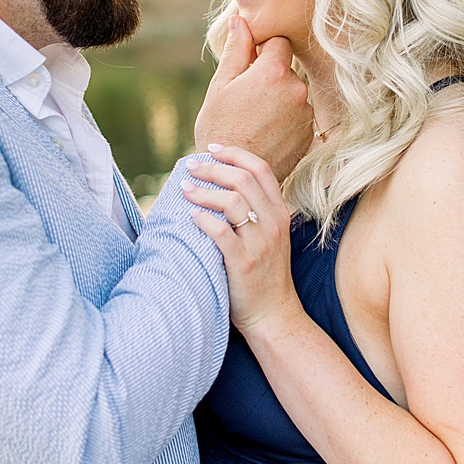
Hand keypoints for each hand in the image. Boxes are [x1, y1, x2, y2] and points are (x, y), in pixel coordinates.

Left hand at [183, 145, 301, 338]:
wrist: (274, 314)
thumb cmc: (263, 274)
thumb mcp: (267, 236)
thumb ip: (252, 211)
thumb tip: (220, 185)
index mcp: (279, 212)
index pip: (260, 169)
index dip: (234, 154)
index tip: (211, 149)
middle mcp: (273, 223)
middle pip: (243, 179)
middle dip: (212, 168)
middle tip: (190, 167)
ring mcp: (260, 243)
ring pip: (232, 201)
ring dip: (204, 191)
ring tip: (184, 189)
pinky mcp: (244, 262)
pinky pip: (221, 233)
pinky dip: (203, 220)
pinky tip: (190, 216)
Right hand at [193, 16, 312, 181]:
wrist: (230, 174)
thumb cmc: (218, 127)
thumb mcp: (220, 85)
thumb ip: (236, 49)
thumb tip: (240, 20)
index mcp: (273, 72)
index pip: (279, 42)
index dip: (262, 51)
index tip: (248, 66)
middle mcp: (296, 89)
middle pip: (287, 69)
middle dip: (270, 77)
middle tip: (246, 99)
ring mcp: (306, 113)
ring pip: (293, 93)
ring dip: (279, 99)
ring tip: (255, 120)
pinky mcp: (309, 133)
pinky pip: (299, 116)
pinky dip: (285, 120)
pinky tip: (265, 133)